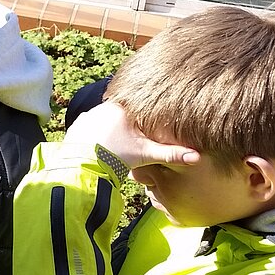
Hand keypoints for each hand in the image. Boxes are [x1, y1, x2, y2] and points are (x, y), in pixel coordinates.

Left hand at [65, 102, 199, 168]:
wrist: (85, 167)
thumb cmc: (117, 158)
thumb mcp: (146, 154)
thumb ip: (172, 154)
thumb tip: (198, 157)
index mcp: (121, 108)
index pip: (136, 107)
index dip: (142, 118)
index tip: (144, 128)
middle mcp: (102, 107)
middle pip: (120, 114)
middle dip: (126, 125)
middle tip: (130, 140)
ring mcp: (87, 116)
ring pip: (105, 120)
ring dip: (110, 129)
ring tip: (116, 143)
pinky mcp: (76, 126)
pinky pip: (90, 127)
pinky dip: (96, 134)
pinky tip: (102, 145)